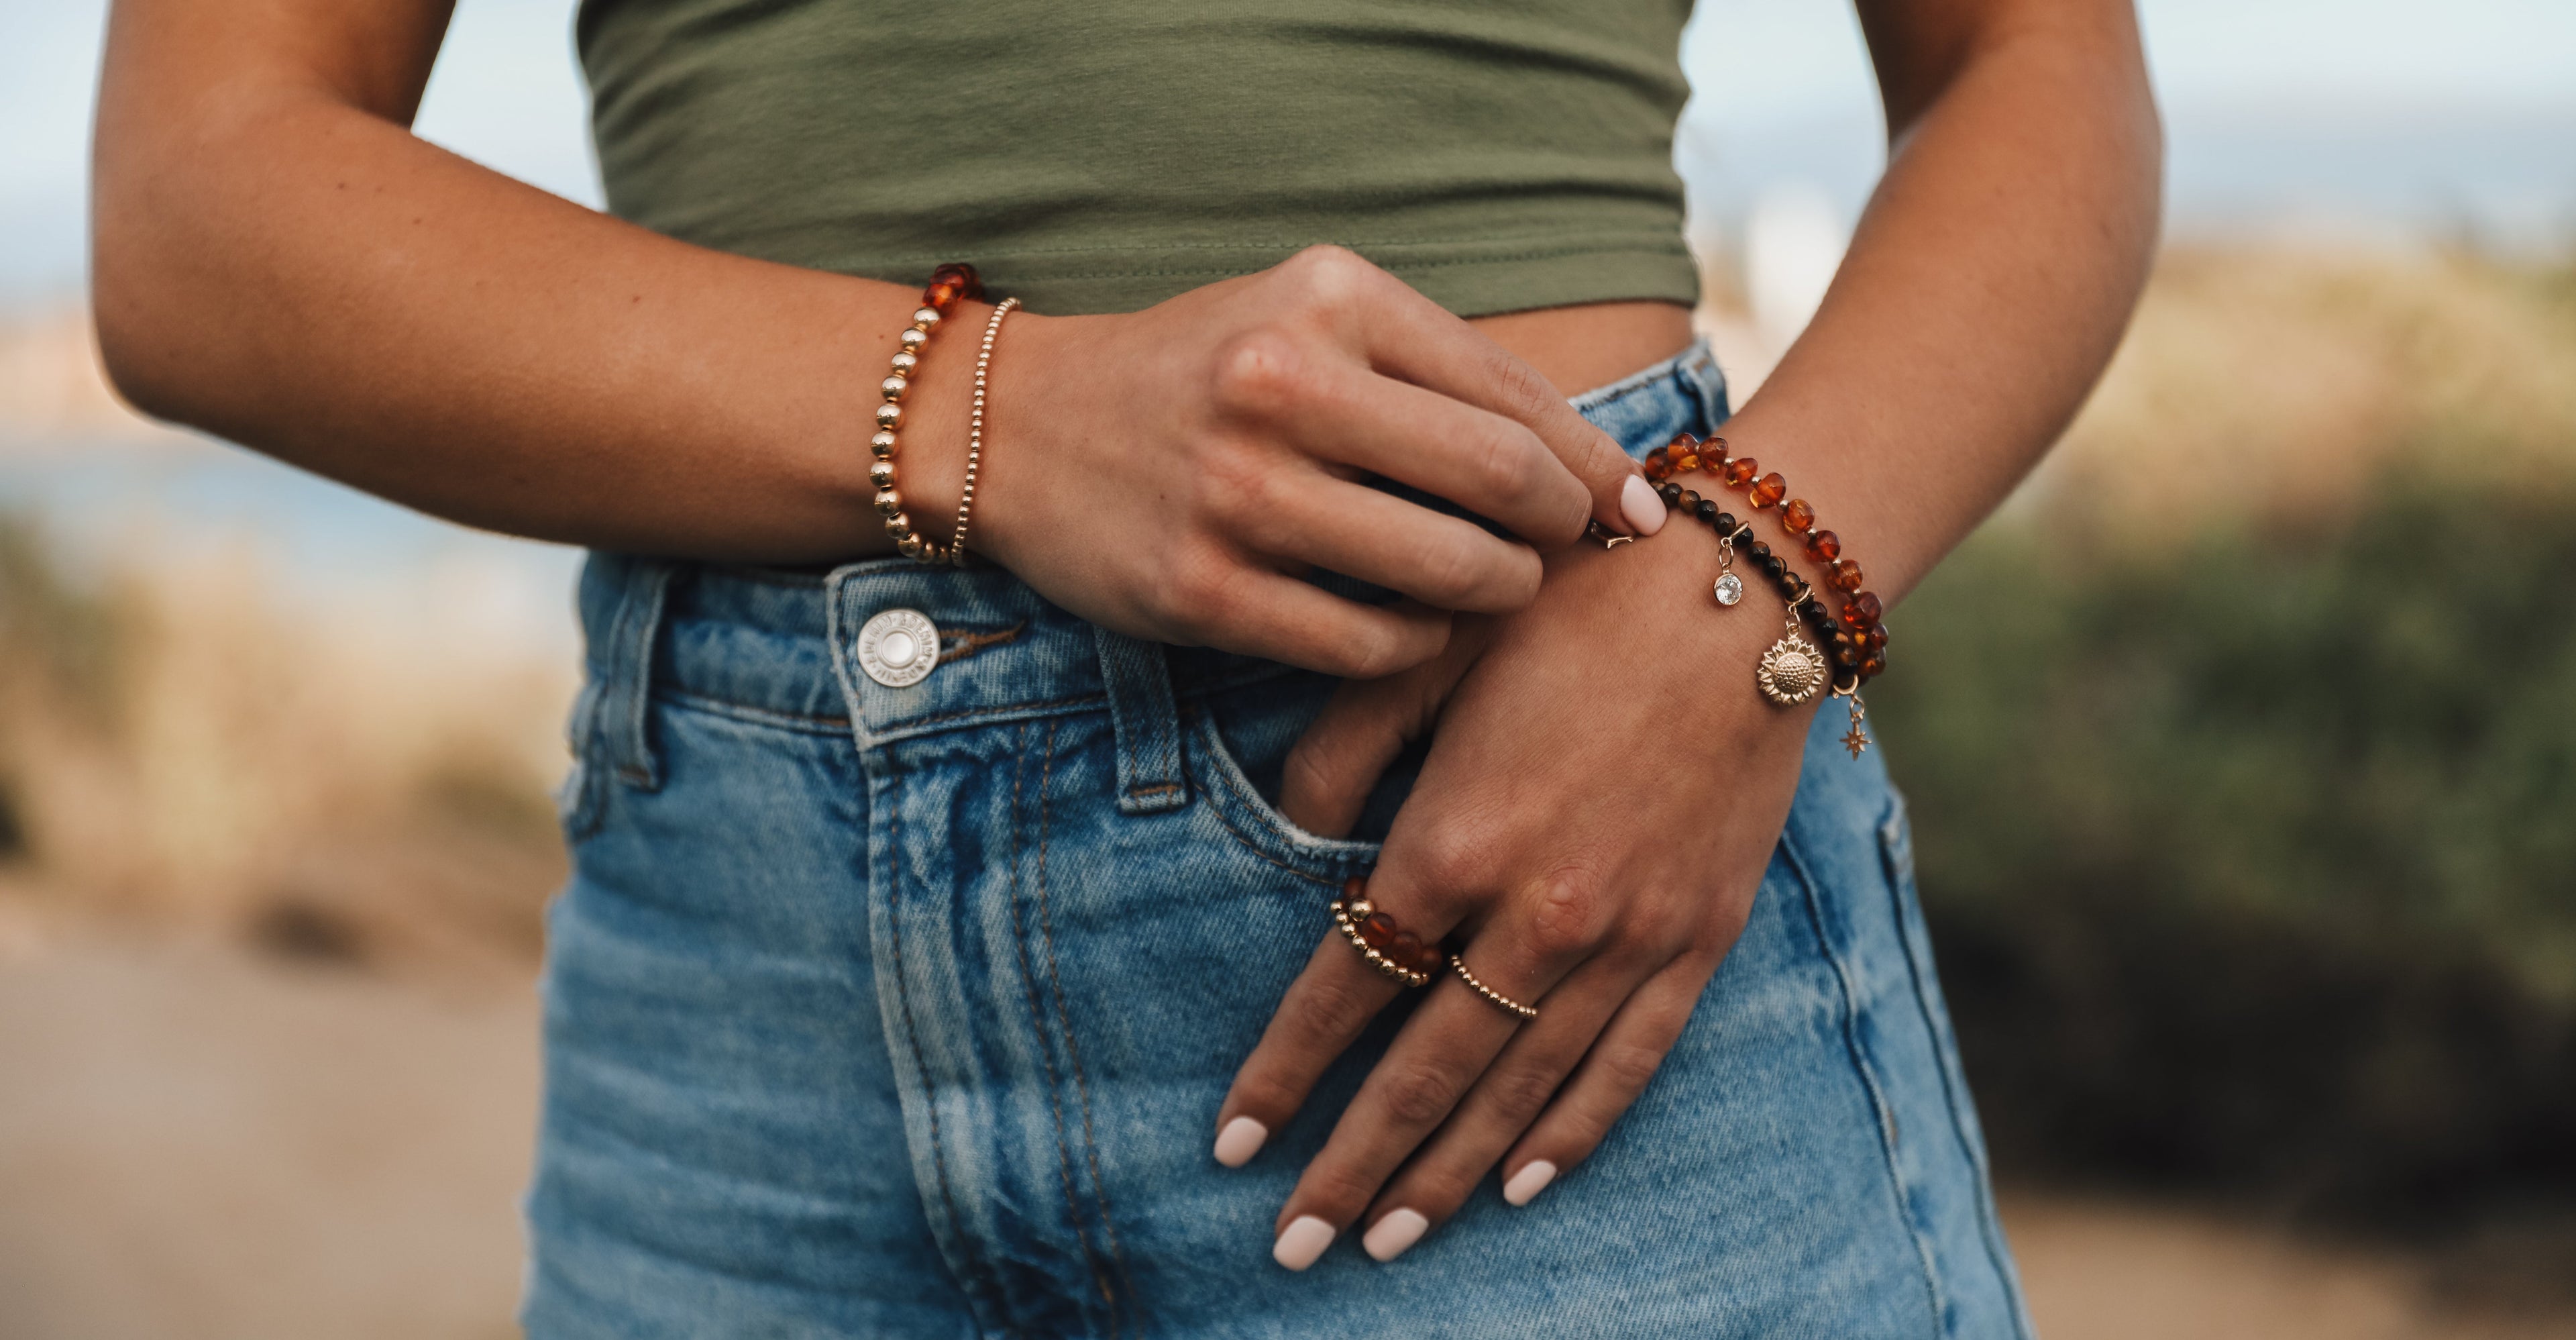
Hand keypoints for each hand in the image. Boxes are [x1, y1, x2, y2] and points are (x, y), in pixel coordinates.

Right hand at [971, 246, 1662, 677]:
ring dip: (1495, 594)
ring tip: (1489, 587)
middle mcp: (1281, 384)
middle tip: (1560, 552)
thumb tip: (1602, 474)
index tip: (1634, 511)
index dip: (1595, 466)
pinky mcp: (1202, 590)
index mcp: (1328, 299)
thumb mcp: (1311, 321)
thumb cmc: (1205, 374)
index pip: (1511, 394)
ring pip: (1446, 572)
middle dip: (1557, 530)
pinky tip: (1408, 625)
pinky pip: (1368, 644)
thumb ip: (1441, 374)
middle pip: (1499, 480)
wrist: (1020, 428)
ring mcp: (1237, 493)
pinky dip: (1413, 645)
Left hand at [1210, 532, 1821, 1266]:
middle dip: (1350, 1167)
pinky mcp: (1696, 938)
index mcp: (1454, 841)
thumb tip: (1285, 836)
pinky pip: (1626, 1066)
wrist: (1742, 587)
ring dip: (1447, 1175)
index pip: (1343, 991)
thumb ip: (1338, 752)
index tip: (1229, 1144)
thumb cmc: (1568, 602)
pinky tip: (1521, 1185)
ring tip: (1387, 1240)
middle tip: (1290, 1245)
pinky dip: (1572, 1133)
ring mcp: (1626, 938)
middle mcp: (1537, 913)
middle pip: (1423, 1073)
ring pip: (1520, 1092)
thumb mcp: (1427, 654)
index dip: (1279, 1076)